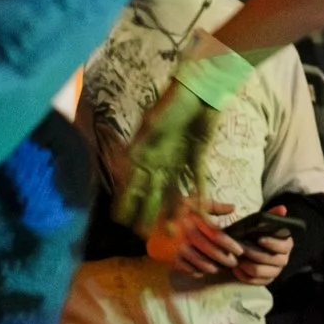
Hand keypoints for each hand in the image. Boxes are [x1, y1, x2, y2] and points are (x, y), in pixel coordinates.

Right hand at [123, 82, 223, 231]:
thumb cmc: (174, 103)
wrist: (201, 89)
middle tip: (145, 234)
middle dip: (148, 211)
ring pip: (174, 188)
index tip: (121, 220)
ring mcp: (179, 157)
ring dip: (173, 208)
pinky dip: (198, 192)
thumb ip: (143, 146)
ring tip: (172, 229)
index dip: (127, 201)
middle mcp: (160, 157)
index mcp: (145, 151)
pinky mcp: (197, 155)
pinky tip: (198, 208)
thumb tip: (130, 167)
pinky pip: (196, 178)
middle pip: (153, 190)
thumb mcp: (153, 124)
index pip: (133, 181)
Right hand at [147, 198, 245, 278]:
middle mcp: (187, 235)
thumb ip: (214, 206)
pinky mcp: (170, 256)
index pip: (217, 235)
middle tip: (234, 263)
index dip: (230, 245)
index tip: (239, 251)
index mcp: (195, 221)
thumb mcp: (194, 202)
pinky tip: (202, 272)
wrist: (148, 217)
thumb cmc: (175, 208)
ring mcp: (178, 247)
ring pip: (199, 262)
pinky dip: (195, 271)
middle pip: (211, 251)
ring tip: (219, 268)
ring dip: (211, 267)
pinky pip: (186, 267)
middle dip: (225, 259)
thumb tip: (233, 208)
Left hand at [230, 209, 294, 286]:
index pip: (283, 246)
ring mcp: (275, 272)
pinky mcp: (265, 281)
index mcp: (286, 245)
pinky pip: (255, 282)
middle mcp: (283, 259)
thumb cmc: (257, 234)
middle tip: (241, 249)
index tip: (259, 239)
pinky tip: (235, 269)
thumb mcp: (263, 223)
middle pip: (271, 260)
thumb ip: (272, 215)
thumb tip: (283, 208)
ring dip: (247, 266)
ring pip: (261, 272)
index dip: (272, 243)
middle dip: (254, 254)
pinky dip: (243, 276)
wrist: (250, 247)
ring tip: (237, 259)